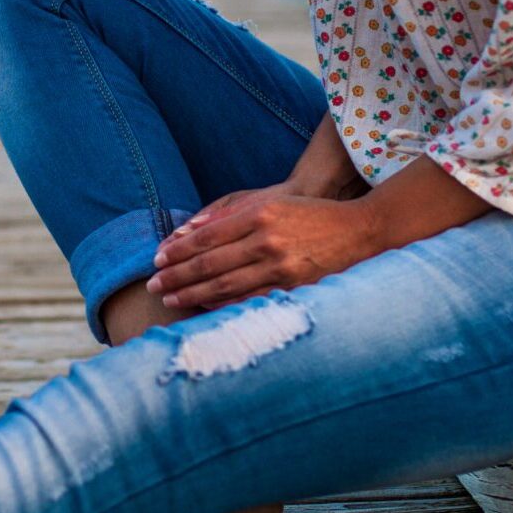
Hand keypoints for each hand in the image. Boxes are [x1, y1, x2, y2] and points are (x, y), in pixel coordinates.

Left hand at [147, 193, 385, 311]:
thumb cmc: (308, 214)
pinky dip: (223, 305)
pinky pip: (249, 300)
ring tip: (170, 299)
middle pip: (210, 263)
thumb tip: (187, 229)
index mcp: (259, 215)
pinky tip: (204, 307)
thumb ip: (229, 215)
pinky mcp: (292, 287)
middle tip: (154, 286)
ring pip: (225, 286)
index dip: (179, 251)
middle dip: (178, 276)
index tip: (157, 261)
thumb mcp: (270, 204)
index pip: (206, 236)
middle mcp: (267, 240)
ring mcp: (281, 266)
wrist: (358, 231)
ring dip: (193, 294)